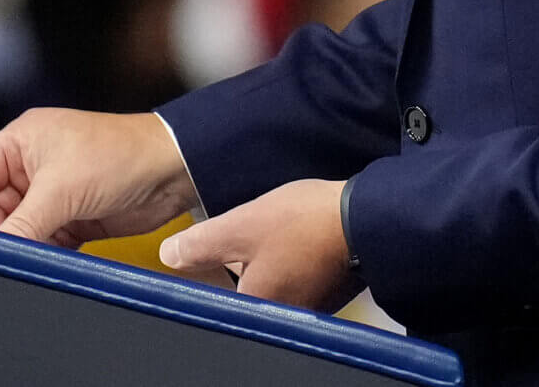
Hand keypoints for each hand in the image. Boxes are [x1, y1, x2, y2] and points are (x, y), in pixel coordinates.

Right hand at [0, 109, 197, 246]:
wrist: (174, 170)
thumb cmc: (121, 155)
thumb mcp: (62, 190)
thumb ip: (23, 223)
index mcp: (22, 140)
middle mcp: (34, 164)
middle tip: (2, 255)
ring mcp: (54, 191)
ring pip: (20, 227)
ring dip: (24, 244)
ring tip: (28, 258)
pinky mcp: (73, 215)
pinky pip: (45, 239)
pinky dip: (44, 252)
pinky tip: (49, 261)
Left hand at [160, 179, 359, 312]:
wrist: (368, 217)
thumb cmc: (305, 223)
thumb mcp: (241, 226)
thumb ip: (200, 245)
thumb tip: (170, 256)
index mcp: (256, 308)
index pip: (218, 305)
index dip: (210, 279)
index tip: (214, 260)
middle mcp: (283, 321)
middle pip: (247, 299)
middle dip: (240, 271)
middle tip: (250, 242)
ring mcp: (310, 310)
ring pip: (272, 290)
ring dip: (268, 268)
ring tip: (277, 238)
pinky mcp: (329, 296)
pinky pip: (297, 285)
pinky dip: (292, 267)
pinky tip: (297, 242)